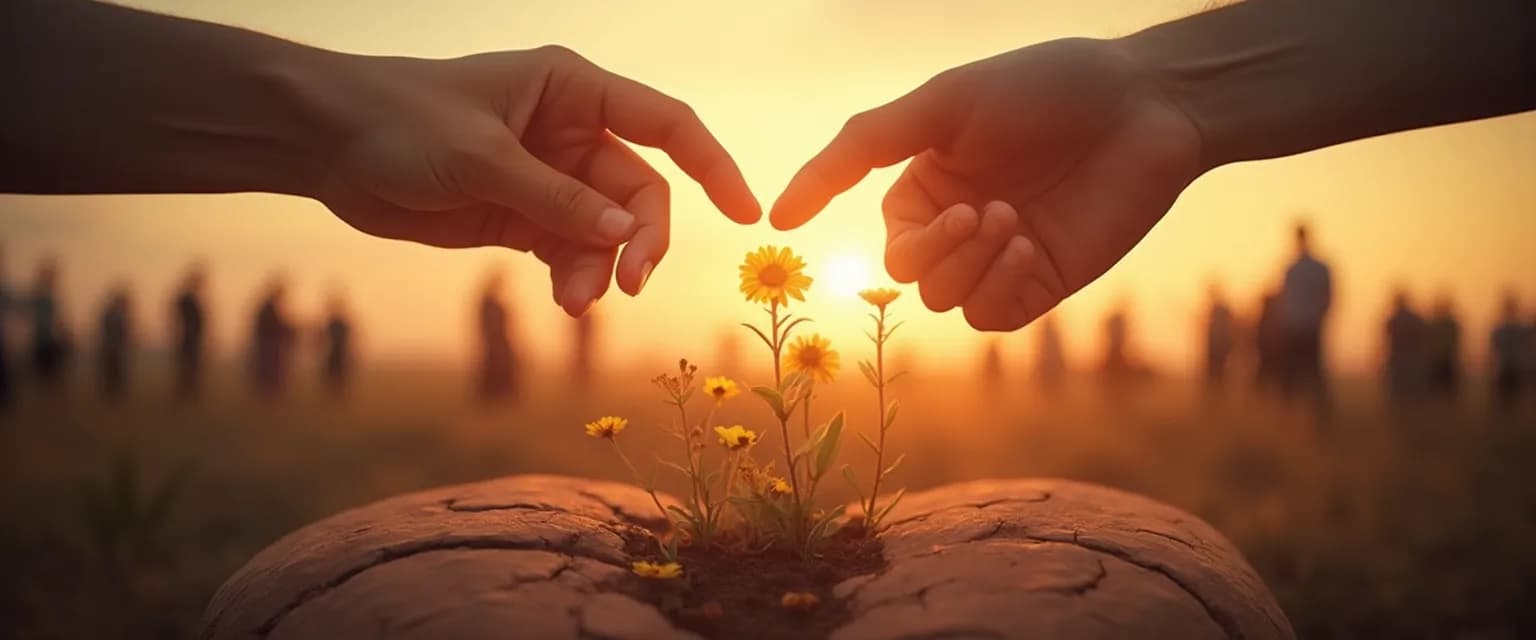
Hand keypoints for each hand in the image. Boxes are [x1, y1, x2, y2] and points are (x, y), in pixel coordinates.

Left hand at [313, 46, 759, 315]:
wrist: (324, 143)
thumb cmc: (398, 122)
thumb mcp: (480, 159)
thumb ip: (553, 199)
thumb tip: (623, 234)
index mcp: (572, 89)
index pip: (664, 124)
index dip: (712, 165)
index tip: (747, 213)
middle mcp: (570, 131)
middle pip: (639, 192)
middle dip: (638, 239)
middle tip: (627, 284)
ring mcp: (548, 177)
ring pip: (606, 231)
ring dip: (602, 268)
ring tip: (575, 303)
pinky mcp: (522, 217)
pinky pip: (571, 252)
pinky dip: (575, 278)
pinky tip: (565, 302)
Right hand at [771, 38, 1201, 330]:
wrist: (1148, 106)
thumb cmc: (1044, 90)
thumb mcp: (940, 106)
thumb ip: (857, 151)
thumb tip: (776, 216)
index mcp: (928, 181)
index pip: (889, 237)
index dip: (910, 236)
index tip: (952, 208)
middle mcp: (958, 223)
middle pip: (909, 277)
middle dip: (938, 252)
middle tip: (986, 209)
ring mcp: (1000, 257)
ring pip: (943, 300)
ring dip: (970, 266)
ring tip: (1013, 219)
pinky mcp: (1040, 282)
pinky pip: (987, 318)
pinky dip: (995, 288)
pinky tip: (1026, 248)